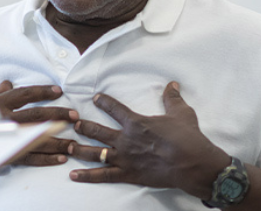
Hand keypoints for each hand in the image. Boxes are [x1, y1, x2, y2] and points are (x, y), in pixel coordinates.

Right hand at [0, 80, 77, 165]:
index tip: (59, 91)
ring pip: (38, 138)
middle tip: (75, 115)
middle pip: (37, 115)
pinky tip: (62, 158)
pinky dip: (48, 158)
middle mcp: (5, 119)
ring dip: (59, 140)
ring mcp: (7, 138)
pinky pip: (31, 157)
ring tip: (75, 141)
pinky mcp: (8, 155)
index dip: (42, 91)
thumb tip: (8, 83)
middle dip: (58, 114)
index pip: (25, 94)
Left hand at [67, 81, 228, 198]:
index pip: (114, 108)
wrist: (192, 163)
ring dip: (79, 149)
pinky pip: (102, 176)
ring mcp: (124, 158)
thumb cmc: (187, 137)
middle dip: (83, 126)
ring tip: (68, 146)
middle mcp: (125, 139)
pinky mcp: (127, 174)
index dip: (104, 101)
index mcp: (135, 123)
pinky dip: (86, 176)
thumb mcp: (181, 113)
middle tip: (73, 123)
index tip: (96, 98)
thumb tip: (173, 84)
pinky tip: (72, 175)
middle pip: (96, 131)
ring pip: (94, 153)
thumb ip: (172, 98)